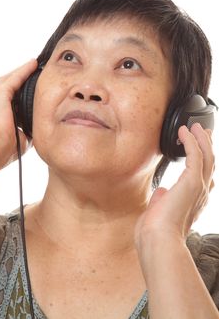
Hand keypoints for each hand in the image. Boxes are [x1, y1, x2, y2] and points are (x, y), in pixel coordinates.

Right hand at [0, 59, 37, 180]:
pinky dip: (24, 70)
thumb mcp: (20, 142)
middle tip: (37, 73)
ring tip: (35, 66)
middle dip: (23, 81)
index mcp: (0, 119)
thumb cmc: (0, 150)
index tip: (36, 92)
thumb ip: (29, 133)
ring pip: (11, 81)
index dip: (23, 97)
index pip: (13, 103)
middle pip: (11, 89)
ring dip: (23, 73)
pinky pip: (14, 79)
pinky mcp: (0, 95)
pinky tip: (33, 64)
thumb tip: (38, 130)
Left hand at [135, 123, 214, 242]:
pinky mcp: (192, 181)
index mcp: (194, 202)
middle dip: (207, 146)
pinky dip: (191, 141)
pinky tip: (184, 132)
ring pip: (206, 156)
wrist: (158, 240)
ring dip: (201, 139)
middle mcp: (201, 194)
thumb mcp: (160, 212)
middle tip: (204, 132)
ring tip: (196, 126)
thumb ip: (163, 200)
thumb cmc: (156, 232)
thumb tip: (162, 192)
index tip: (200, 151)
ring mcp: (198, 187)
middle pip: (209, 163)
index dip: (204, 163)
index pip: (204, 178)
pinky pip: (195, 154)